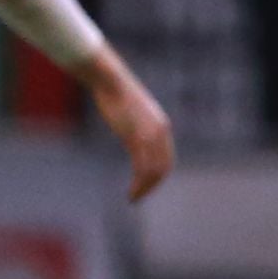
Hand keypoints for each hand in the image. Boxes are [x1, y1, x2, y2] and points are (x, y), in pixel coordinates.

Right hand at [81, 46, 174, 202]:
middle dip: (152, 186)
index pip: (166, 159)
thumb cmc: (116, 92)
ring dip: (145, 188)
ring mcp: (149, 135)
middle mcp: (160, 133)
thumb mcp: (131, 110)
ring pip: (154, 171)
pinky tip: (130, 192)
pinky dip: (138, 184)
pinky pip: (142, 167)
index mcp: (161, 127)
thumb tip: (130, 126)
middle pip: (163, 167)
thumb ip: (135, 122)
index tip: (144, 186)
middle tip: (138, 197)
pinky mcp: (136, 137)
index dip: (158, 176)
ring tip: (133, 198)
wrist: (111, 80)